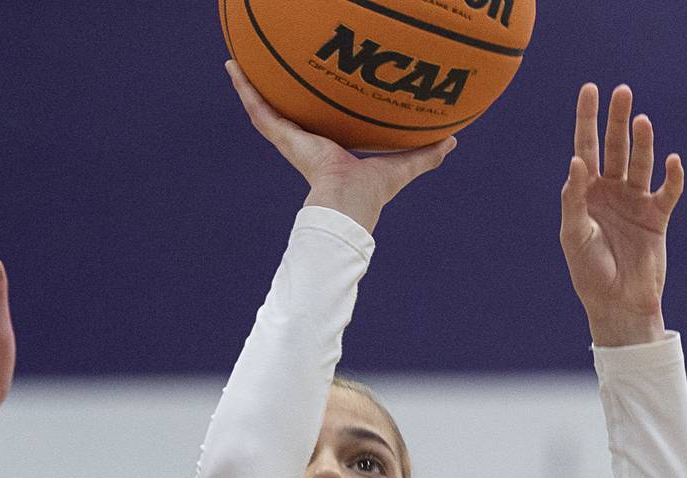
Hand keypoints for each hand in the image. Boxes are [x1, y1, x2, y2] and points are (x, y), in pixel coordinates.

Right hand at [226, 60, 453, 234]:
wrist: (347, 206)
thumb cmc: (371, 195)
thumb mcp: (403, 164)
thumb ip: (426, 153)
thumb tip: (453, 141)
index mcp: (327, 148)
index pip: (316, 123)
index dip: (312, 107)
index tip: (308, 89)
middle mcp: (305, 142)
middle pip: (287, 111)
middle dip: (276, 91)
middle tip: (267, 68)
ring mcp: (290, 140)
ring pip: (265, 107)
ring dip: (249, 85)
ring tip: (236, 61)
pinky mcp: (283, 138)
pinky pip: (260, 109)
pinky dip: (245, 88)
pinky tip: (233, 66)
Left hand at [560, 83, 682, 347]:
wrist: (617, 303)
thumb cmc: (589, 272)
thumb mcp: (574, 236)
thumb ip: (574, 200)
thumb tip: (576, 162)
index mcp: (586, 194)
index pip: (585, 149)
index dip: (587, 120)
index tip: (590, 89)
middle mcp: (611, 192)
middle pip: (615, 147)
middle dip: (617, 120)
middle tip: (622, 92)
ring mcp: (635, 201)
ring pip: (640, 162)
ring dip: (642, 142)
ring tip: (641, 121)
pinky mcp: (657, 216)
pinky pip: (667, 190)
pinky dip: (672, 176)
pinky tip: (673, 161)